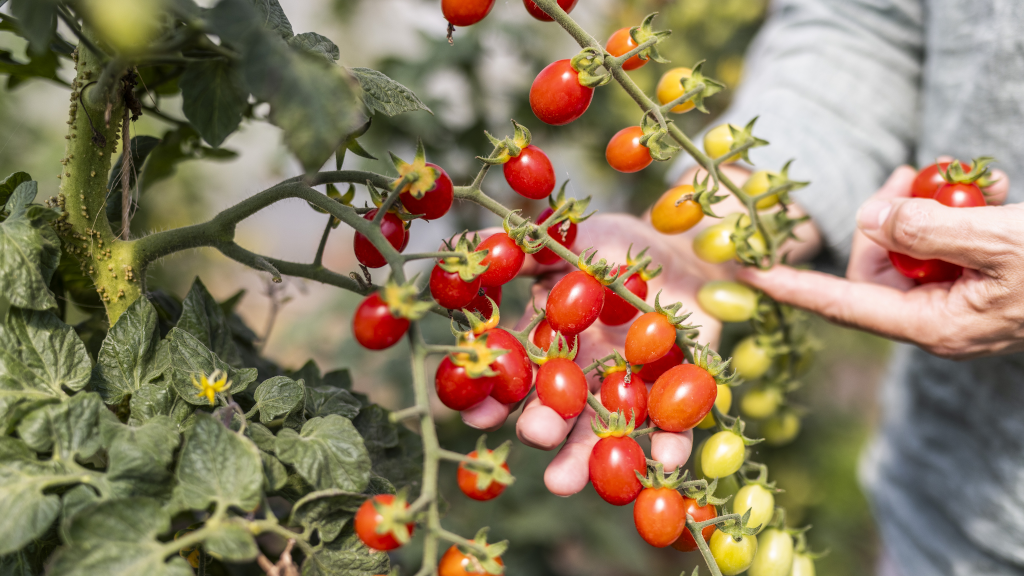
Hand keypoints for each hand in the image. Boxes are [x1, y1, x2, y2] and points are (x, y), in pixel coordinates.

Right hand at [461, 212, 729, 496]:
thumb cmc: (613, 246)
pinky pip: (673, 427)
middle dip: (544, 429)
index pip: (520, 377)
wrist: (681, 247)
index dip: (497, 397)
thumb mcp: (562, 242)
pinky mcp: (678, 393)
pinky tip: (664, 463)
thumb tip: (454, 244)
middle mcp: (588, 374)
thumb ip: (516, 253)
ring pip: (608, 432)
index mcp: (555, 345)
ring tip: (565, 482)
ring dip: (590, 459)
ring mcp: (630, 388)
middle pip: (563, 412)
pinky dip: (669, 446)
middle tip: (532, 440)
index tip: (472, 414)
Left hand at [739, 165, 1016, 359]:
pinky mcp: (973, 276)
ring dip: (928, 205)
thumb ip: (932, 230)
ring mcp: (954, 297)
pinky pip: (941, 239)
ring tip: (970, 182)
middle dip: (885, 217)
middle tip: (911, 178)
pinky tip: (989, 188)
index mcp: (934, 325)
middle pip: (873, 266)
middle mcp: (936, 316)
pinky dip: (957, 208)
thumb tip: (870, 218)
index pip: (844, 305)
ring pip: (907, 245)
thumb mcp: (1004, 242)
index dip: (794, 287)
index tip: (748, 273)